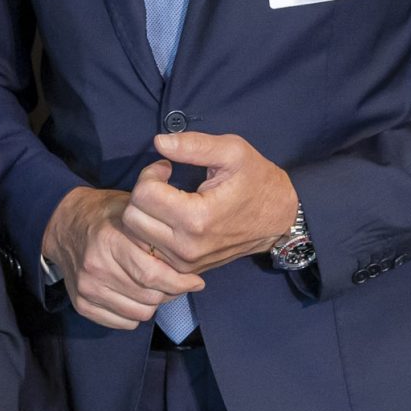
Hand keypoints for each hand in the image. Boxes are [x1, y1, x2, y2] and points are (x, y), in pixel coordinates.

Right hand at [42, 174, 205, 330]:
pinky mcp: (81, 304)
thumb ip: (156, 232)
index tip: (196, 281)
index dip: (181, 282)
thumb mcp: (132, 210)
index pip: (153, 275)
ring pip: (139, 313)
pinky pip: (122, 323)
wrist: (64, 225)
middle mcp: (95, 267)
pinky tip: (135, 296)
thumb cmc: (106, 216)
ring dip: (153, 304)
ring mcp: (86, 288)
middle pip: (149, 297)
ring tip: (154, 288)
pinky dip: (134, 313)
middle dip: (171, 293)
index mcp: (110, 240)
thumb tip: (190, 256)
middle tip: (177, 284)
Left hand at [121, 130, 299, 275]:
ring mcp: (184, 262)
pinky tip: (167, 217)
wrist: (278, 218)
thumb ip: (195, 145)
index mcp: (197, 219)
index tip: (167, 168)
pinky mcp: (183, 269)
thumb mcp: (233, 152)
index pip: (143, 195)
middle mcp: (187, 247)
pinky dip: (149, 231)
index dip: (151, 173)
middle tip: (163, 184)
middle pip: (132, 217)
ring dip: (144, 213)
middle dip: (143, 194)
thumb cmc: (256, 181)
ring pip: (135, 235)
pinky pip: (147, 249)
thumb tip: (158, 141)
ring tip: (166, 200)